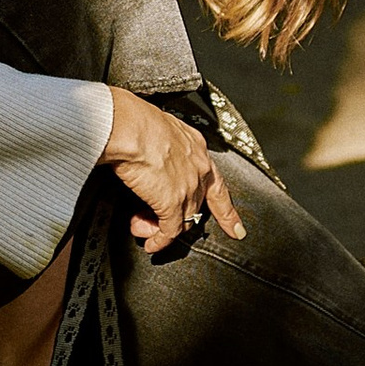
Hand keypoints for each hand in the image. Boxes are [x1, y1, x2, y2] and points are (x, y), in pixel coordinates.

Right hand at [103, 86, 243, 255]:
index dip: (226, 210)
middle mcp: (198, 168)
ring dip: (160, 228)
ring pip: (183, 220)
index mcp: (195, 147)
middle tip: (152, 221)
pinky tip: (152, 243)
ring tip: (142, 228)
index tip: (235, 228)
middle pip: (196, 205)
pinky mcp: (173, 203)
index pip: (217, 184)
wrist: (128, 127)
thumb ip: (161, 148)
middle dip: (176, 218)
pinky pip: (169, 230)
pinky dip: (159, 240)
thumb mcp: (158, 129)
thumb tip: (148, 157)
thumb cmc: (133, 121)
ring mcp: (188, 187)